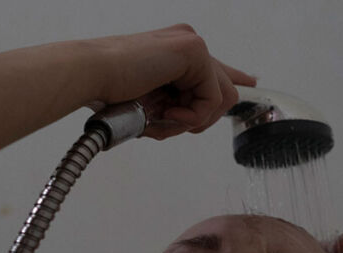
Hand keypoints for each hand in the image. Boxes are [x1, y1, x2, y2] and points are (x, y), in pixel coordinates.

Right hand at [86, 24, 255, 139]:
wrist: (91, 76)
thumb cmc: (110, 92)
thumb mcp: (152, 103)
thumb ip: (179, 105)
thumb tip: (200, 117)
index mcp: (177, 50)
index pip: (216, 66)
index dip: (235, 76)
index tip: (251, 81)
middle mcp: (188, 42)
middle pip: (223, 89)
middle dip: (199, 118)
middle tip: (166, 120)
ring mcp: (193, 44)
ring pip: (222, 97)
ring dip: (194, 119)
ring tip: (163, 116)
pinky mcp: (195, 51)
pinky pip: (213, 99)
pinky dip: (193, 115)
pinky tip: (169, 112)